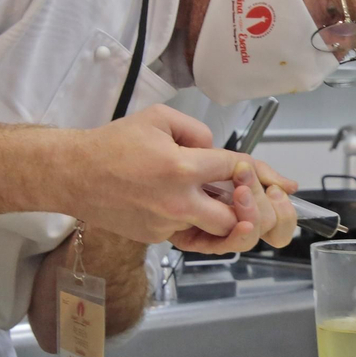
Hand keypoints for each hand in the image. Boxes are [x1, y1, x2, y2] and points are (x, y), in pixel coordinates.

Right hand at [64, 105, 296, 244]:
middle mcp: (178, 202)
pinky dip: (194, 222)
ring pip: (213, 232)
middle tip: (248, 198)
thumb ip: (197, 130)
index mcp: (181, 168)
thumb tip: (215, 151)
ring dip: (223, 220)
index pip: (237, 171)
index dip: (262, 173)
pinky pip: (187, 234)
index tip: (281, 183)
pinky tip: (188, 204)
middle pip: (235, 220)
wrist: (74, 174)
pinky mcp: (155, 238)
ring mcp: (166, 224)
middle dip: (248, 210)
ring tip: (221, 201)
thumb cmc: (113, 144)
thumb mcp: (158, 118)